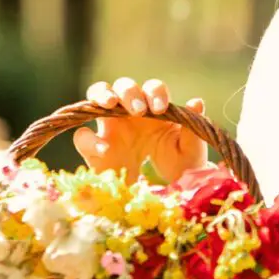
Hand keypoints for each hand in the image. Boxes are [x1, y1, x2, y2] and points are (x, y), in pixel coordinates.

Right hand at [73, 77, 208, 182]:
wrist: (163, 193)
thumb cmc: (179, 165)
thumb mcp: (190, 149)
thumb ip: (192, 127)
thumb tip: (197, 102)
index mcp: (155, 108)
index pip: (153, 88)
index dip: (155, 93)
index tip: (160, 109)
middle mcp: (131, 112)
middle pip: (123, 85)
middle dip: (129, 91)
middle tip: (138, 110)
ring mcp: (111, 128)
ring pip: (96, 97)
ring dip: (101, 95)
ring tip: (110, 104)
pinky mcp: (94, 149)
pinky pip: (82, 136)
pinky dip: (89, 139)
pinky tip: (105, 150)